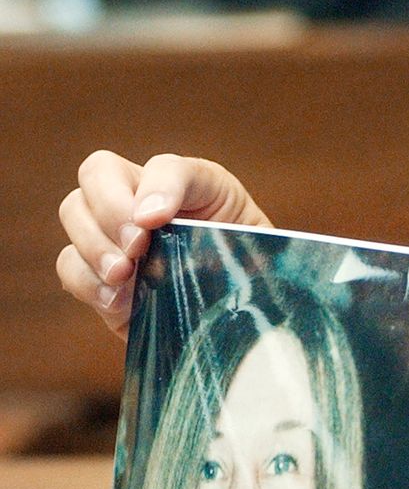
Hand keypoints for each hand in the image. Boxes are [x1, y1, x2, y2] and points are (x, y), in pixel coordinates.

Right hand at [57, 151, 272, 339]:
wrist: (243, 320)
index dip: (157, 188)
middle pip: (97, 172)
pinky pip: (69, 264)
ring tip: (123, 275)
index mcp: (190, 186)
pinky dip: (87, 281)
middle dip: (110, 210)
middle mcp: (145, 199)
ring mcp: (116, 235)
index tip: (156, 221)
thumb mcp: (258, 245)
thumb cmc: (254, 275)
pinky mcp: (101, 277)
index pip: (165, 167)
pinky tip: (119, 301)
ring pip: (74, 212)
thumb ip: (231, 233)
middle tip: (136, 248)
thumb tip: (166, 229)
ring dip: (93, 244)